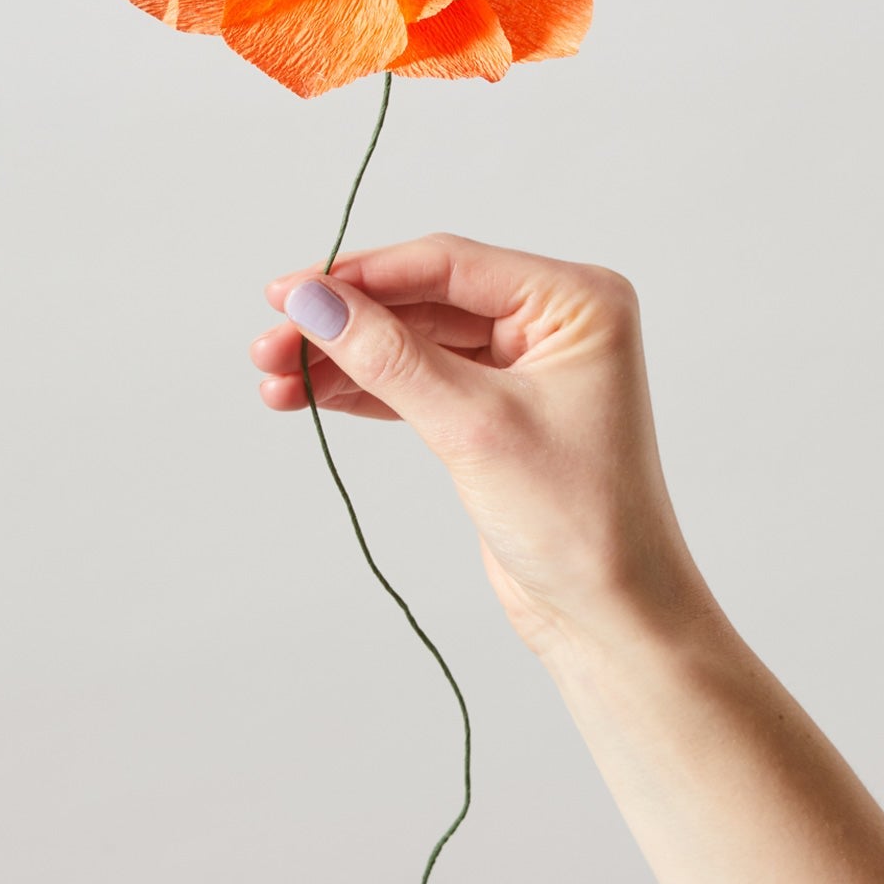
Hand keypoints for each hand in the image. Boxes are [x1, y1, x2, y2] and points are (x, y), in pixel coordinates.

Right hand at [251, 231, 714, 660]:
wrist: (611, 618)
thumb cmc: (578, 521)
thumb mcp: (472, 427)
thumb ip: (388, 357)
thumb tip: (315, 302)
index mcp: (576, 300)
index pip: (449, 265)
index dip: (361, 276)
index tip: (289, 293)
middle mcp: (554, 320)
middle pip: (424, 299)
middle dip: (345, 323)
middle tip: (271, 343)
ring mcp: (526, 364)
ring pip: (414, 341)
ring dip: (345, 358)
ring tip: (275, 377)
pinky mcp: (497, 409)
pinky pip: (420, 379)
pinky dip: (367, 389)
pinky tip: (311, 395)